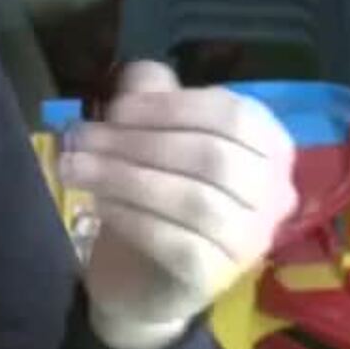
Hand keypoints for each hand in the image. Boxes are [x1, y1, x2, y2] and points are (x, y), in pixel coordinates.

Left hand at [58, 61, 296, 348]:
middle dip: (138, 142)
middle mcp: (274, 194)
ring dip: (125, 177)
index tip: (116, 109)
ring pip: (194, 200)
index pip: (232, 115)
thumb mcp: (154, 134)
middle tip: (81, 137)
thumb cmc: (159, 193)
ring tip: (75, 167)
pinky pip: (176, 242)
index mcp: (270, 147)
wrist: (147, 275)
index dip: (170, 106)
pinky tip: (100, 204)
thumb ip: (153, 96)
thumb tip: (140, 72)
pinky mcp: (217, 276)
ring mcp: (251, 240)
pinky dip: (132, 217)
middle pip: (212, 156)